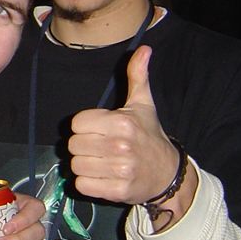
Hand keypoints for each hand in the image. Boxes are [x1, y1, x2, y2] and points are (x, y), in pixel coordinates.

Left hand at [68, 46, 196, 224]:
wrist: (167, 173)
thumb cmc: (149, 135)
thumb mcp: (142, 104)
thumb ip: (137, 75)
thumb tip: (144, 49)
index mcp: (122, 122)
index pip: (76, 123)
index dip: (84, 126)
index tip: (98, 129)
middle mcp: (120, 146)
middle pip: (73, 144)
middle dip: (82, 145)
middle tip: (98, 146)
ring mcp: (119, 170)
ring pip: (75, 165)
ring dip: (83, 164)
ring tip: (99, 161)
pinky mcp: (117, 191)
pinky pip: (82, 185)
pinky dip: (87, 182)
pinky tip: (100, 176)